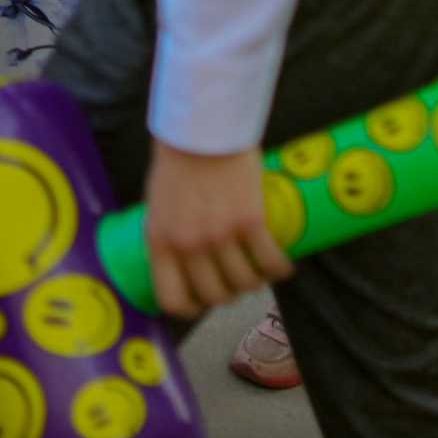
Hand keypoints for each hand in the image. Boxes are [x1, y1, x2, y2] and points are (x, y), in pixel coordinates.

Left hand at [142, 141, 293, 318]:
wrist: (202, 129)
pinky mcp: (250, 221)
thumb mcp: (158, 204)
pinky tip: (279, 265)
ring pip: (245, 283)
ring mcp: (221, 234)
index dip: (190, 308)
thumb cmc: (177, 161)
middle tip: (234, 281)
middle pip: (215, 295)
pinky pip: (270, 262)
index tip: (202, 303)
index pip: (172, 299)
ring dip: (254, 282)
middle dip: (227, 295)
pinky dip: (279, 269)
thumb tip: (180, 264)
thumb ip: (167, 234)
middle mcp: (189, 244)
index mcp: (159, 241)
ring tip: (257, 271)